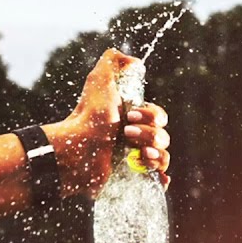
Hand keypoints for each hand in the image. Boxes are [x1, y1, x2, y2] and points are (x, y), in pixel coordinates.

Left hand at [44, 48, 171, 197]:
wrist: (77, 148)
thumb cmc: (89, 115)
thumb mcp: (99, 80)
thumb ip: (113, 61)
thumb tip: (134, 62)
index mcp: (132, 120)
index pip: (159, 117)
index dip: (151, 115)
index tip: (129, 115)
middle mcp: (134, 140)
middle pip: (163, 137)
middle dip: (149, 134)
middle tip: (126, 133)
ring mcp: (134, 161)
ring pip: (164, 157)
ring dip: (156, 154)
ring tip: (138, 154)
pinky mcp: (132, 179)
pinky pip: (158, 181)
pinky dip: (162, 178)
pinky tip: (158, 176)